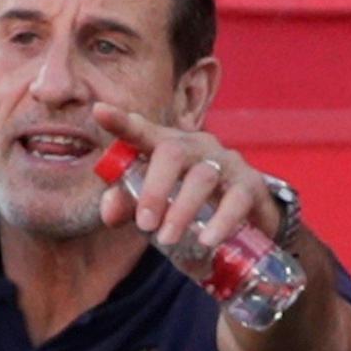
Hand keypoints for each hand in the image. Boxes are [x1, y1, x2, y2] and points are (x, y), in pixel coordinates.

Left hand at [93, 103, 279, 250]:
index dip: (121, 122)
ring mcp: (226, 163)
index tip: (100, 111)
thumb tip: (109, 210)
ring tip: (167, 239)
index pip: (142, 131)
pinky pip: (236, 199)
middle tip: (144, 224)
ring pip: (201, 177)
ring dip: (181, 210)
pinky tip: (207, 240)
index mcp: (168, 147)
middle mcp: (197, 147)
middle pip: (172, 152)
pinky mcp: (250, 185)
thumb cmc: (192, 207)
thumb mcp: (157, 207)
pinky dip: (220, 221)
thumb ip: (128, 206)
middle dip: (155, 189)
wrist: (247, 222)